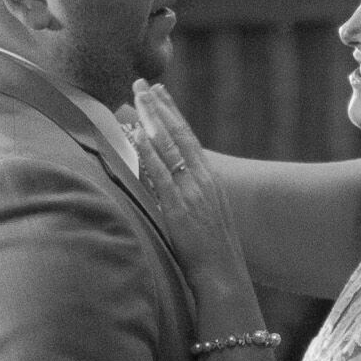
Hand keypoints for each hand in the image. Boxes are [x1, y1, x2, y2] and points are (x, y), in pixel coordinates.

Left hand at [125, 83, 250, 316]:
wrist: (224, 276)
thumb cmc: (213, 254)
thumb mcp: (206, 217)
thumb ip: (189, 197)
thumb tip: (169, 185)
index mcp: (209, 180)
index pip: (188, 137)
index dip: (172, 113)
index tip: (160, 92)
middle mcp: (202, 180)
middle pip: (178, 134)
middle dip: (159, 107)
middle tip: (143, 83)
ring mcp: (191, 192)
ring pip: (169, 148)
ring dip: (151, 120)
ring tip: (137, 98)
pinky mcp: (179, 208)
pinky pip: (160, 175)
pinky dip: (148, 154)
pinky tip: (136, 137)